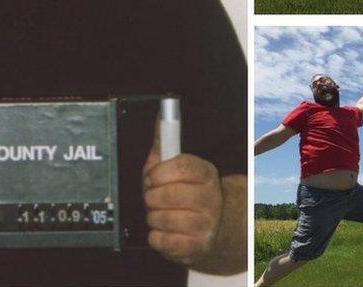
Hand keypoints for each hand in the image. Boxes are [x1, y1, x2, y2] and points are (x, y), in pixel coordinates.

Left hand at [143, 123, 222, 266]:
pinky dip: (155, 235)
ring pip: (162, 218)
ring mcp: (205, 225)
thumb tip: (161, 115)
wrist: (209, 230)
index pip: (182, 167)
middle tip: (152, 196)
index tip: (152, 176)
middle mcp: (210, 199)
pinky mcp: (195, 247)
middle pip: (169, 194)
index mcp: (206, 175)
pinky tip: (164, 230)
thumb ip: (166, 142)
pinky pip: (161, 240)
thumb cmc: (186, 195)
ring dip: (152, 216)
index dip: (159, 172)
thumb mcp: (176, 167)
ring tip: (159, 213)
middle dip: (151, 196)